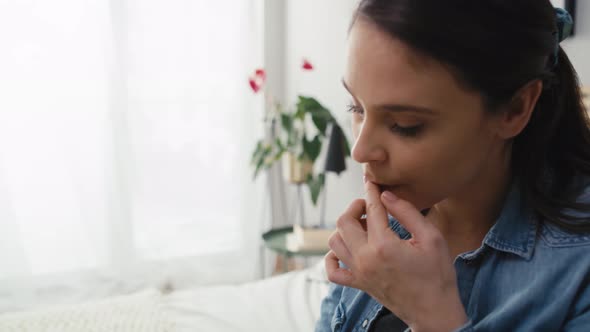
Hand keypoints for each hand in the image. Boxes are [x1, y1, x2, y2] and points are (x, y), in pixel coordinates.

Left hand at [325, 180, 467, 331]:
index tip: (371, 182)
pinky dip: (334, 257)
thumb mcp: (432, 238)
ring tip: (364, 227)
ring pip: (335, 242)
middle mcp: (365, 258)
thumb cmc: (438, 274)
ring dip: (345, 229)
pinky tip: (348, 250)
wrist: (434, 311)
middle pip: (343, 222)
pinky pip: (332, 270)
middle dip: (355, 207)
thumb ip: (407, 213)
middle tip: (369, 206)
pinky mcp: (358, 284)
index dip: (371, 191)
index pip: (371, 209)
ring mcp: (359, 273)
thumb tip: (386, 195)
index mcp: (384, 245)